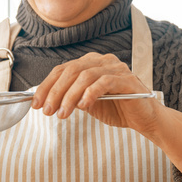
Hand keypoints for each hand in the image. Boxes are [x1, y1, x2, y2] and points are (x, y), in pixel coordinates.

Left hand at [31, 53, 157, 131]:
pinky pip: (104, 82)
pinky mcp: (127, 80)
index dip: (46, 86)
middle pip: (71, 70)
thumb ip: (71, 97)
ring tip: (62, 114)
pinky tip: (82, 106)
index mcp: (91, 63)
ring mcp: (116, 68)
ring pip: (85, 76)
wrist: (145, 119)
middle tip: (47, 110)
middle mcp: (103, 61)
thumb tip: (47, 100)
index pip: (63, 70)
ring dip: (69, 96)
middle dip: (55, 91)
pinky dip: (90, 93)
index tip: (36, 103)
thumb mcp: (87, 103)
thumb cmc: (117, 109)